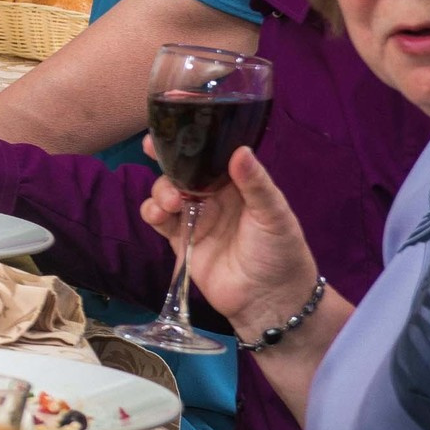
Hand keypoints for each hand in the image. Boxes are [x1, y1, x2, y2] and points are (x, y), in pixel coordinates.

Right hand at [137, 147, 318, 338]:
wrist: (269, 301)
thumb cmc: (280, 253)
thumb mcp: (274, 216)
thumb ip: (255, 184)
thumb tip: (239, 150)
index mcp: (238, 185)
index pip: (211, 156)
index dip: (191, 141)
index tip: (171, 128)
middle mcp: (214, 198)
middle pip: (182, 170)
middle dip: (164, 158)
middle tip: (149, 149)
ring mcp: (196, 218)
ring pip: (166, 191)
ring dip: (160, 189)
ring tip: (171, 201)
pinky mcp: (181, 241)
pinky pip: (159, 220)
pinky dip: (152, 212)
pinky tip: (159, 214)